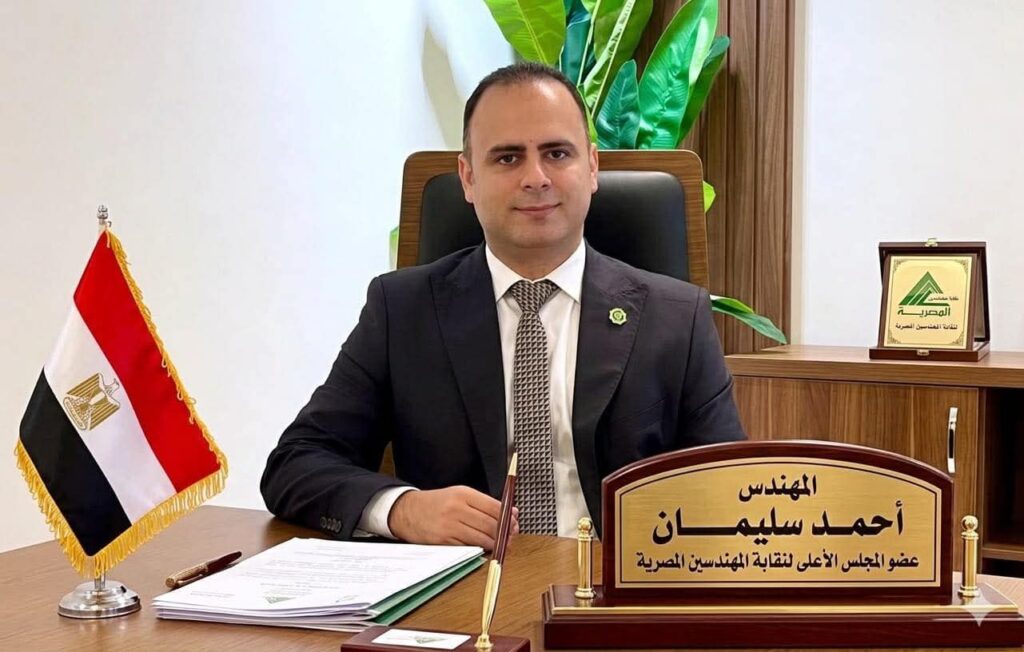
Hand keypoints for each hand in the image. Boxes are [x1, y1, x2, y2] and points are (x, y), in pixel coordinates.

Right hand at [388, 486, 519, 549]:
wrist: (406, 511)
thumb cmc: (436, 503)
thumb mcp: (459, 495)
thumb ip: (484, 503)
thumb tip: (511, 512)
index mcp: (463, 494)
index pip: (494, 507)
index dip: (508, 518)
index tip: (515, 523)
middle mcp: (457, 508)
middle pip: (491, 524)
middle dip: (505, 533)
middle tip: (511, 537)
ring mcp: (450, 525)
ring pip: (482, 538)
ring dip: (495, 544)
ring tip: (500, 545)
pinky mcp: (444, 541)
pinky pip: (469, 547)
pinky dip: (480, 549)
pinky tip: (484, 548)